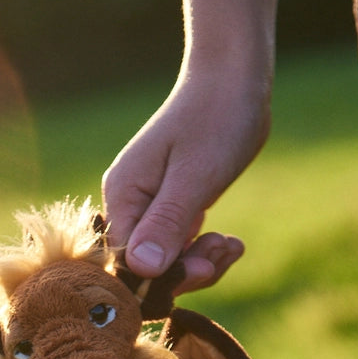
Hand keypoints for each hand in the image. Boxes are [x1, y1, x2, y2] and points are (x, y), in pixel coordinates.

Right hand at [101, 60, 271, 291]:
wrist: (233, 79)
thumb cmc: (216, 119)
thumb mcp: (195, 176)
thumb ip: (167, 222)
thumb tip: (142, 269)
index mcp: (123, 195)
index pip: (125, 262)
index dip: (161, 279)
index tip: (203, 269)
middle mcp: (128, 204)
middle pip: (145, 268)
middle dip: (186, 271)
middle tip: (223, 251)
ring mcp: (149, 206)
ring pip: (167, 261)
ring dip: (201, 262)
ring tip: (231, 245)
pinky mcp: (170, 206)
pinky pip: (181, 245)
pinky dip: (206, 250)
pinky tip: (232, 243)